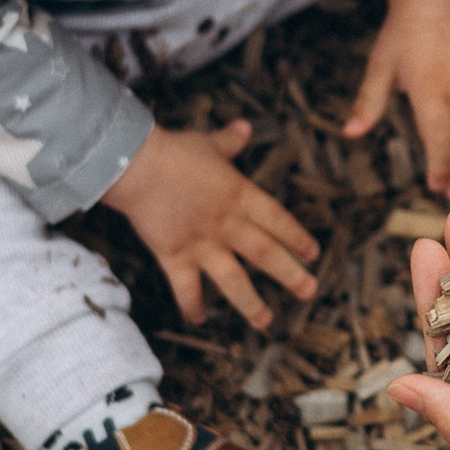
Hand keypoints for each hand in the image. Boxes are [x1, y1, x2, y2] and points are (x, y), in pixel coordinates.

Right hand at [98, 122, 319, 328]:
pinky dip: (191, 305)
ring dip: (251, 303)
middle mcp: (227, 224)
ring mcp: (202, 244)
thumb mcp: (208, 143)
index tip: (313, 254)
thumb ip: (230, 141)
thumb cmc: (173, 150)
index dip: (297, 238)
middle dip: (290, 275)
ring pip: (233, 280)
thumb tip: (244, 127)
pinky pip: (186, 288)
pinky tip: (199, 321)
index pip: (278, 220)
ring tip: (266, 322)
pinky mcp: (174, 256)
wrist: (136, 165)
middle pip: (265, 254)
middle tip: (310, 292)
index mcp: (240, 195)